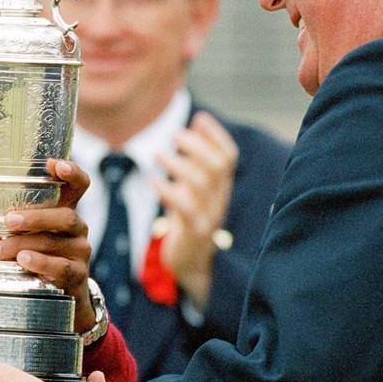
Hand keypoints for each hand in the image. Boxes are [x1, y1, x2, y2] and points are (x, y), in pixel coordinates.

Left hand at [0, 159, 95, 329]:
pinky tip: (23, 261)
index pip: (79, 185)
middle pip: (65, 216)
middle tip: (8, 220)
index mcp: (66, 211)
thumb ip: (14, 219)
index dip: (72, 172)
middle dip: (35, 217)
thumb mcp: (29, 234)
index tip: (55, 164)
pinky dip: (40, 263)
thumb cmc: (38, 256)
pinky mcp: (78, 275)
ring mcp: (81, 252)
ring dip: (23, 244)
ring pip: (55, 242)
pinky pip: (61, 267)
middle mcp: (78, 229)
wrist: (63, 296)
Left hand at [155, 113, 237, 310]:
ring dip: (177, 165)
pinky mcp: (192, 232)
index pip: (229, 156)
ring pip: (200, 185)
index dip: (216, 135)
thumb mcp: (196, 186)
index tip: (198, 118)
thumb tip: (200, 120)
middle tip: (174, 135)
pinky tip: (153, 181)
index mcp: (221, 187)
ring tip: (157, 154)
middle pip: (216, 167)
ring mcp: (207, 216)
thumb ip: (199, 157)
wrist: (190, 263)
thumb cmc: (189, 217)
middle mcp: (218, 199)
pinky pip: (184, 208)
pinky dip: (167, 190)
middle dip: (196, 146)